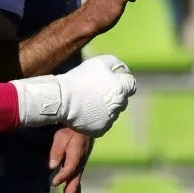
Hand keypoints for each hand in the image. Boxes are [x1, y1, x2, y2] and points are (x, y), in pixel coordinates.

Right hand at [12, 55, 135, 135]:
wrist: (62, 98)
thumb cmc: (80, 77)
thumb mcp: (100, 61)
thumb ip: (116, 64)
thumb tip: (123, 71)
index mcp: (121, 90)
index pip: (131, 85)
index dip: (122, 80)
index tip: (110, 78)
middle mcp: (119, 106)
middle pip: (122, 99)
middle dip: (115, 94)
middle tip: (98, 90)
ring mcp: (110, 120)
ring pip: (113, 112)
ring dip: (107, 107)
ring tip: (90, 101)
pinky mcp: (100, 130)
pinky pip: (104, 122)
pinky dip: (98, 117)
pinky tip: (88, 111)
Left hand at [49, 128, 91, 192]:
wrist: (83, 126)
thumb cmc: (70, 130)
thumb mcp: (61, 137)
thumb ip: (56, 150)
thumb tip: (51, 166)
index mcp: (76, 155)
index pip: (69, 168)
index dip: (62, 176)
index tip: (54, 183)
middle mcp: (79, 163)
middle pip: (75, 180)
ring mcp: (80, 166)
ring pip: (76, 182)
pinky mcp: (79, 167)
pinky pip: (76, 180)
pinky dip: (74, 191)